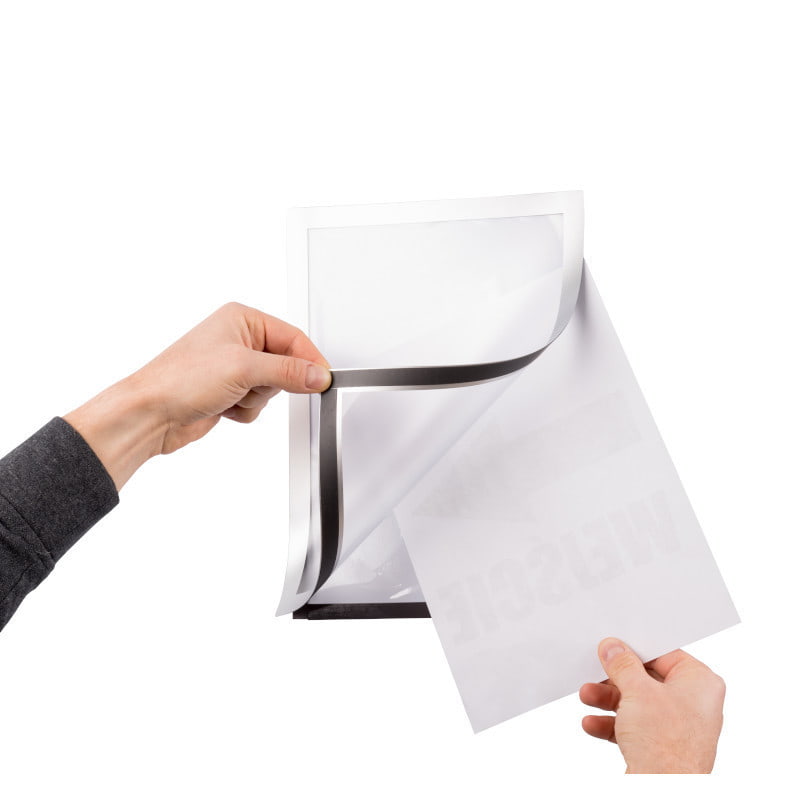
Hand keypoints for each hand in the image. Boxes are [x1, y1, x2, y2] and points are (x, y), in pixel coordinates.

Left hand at [64, 302, 330, 489]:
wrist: (149, 414)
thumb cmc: (179, 379)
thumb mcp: (244, 369)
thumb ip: (288, 371)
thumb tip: (317, 374)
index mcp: (242, 319)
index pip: (293, 337)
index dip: (310, 360)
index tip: (322, 380)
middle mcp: (238, 339)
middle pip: (286, 364)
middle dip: (272, 383)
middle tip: (253, 385)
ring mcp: (234, 367)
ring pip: (273, 388)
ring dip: (256, 399)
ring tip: (230, 395)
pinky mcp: (229, 391)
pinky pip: (258, 404)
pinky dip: (246, 410)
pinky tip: (224, 406)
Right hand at [579, 638, 725, 773]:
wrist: (663, 793)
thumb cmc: (667, 747)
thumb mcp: (637, 691)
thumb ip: (623, 664)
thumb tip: (614, 649)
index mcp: (701, 683)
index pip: (663, 654)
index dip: (635, 651)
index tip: (613, 649)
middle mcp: (694, 704)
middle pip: (647, 680)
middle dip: (615, 680)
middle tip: (596, 673)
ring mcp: (678, 727)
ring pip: (637, 703)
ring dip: (608, 700)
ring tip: (588, 696)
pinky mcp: (662, 747)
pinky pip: (634, 727)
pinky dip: (612, 723)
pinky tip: (593, 723)